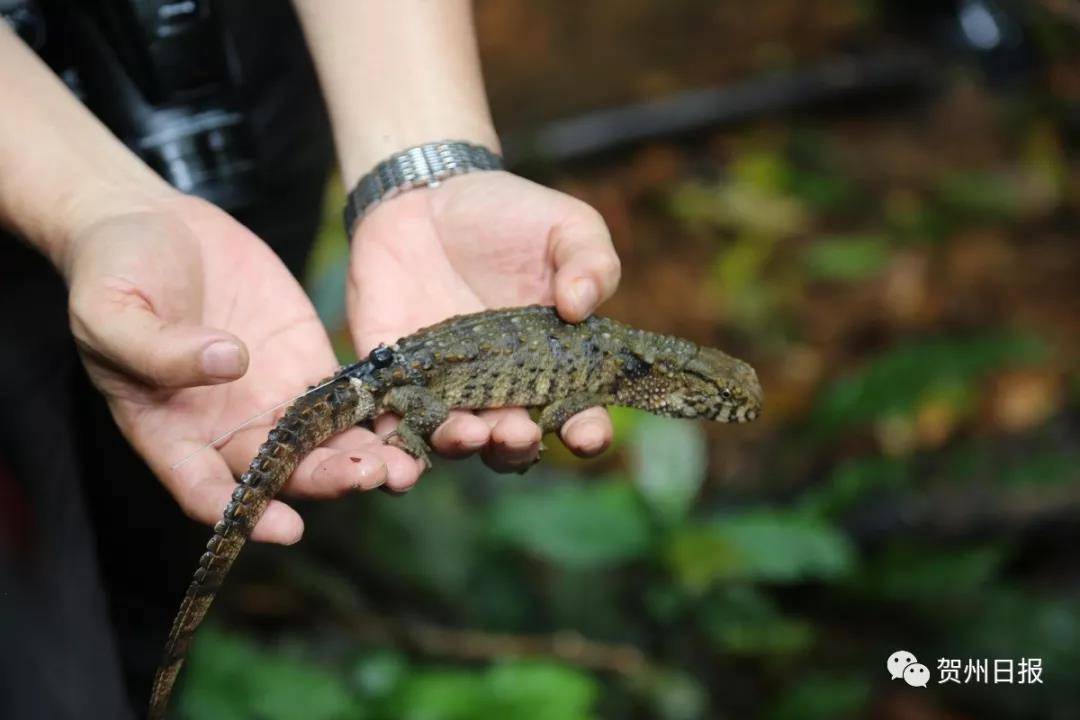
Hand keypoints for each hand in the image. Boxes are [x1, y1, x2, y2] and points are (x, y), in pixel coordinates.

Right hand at [65, 194, 416, 543]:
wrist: (150, 225)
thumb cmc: (112, 274)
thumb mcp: (113, 312)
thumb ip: (160, 349)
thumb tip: (229, 363)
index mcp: (170, 433)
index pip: (207, 491)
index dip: (247, 515)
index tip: (288, 527)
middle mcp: (227, 428)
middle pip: (282, 473)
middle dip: (325, 481)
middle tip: (367, 477)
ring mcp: (272, 398)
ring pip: (323, 443)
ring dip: (364, 457)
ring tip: (403, 464)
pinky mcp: (306, 363)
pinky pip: (348, 396)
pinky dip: (379, 409)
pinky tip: (413, 414)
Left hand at [348, 170, 620, 479]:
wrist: (427, 196)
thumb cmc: (509, 214)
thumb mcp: (566, 227)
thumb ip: (591, 262)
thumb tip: (583, 305)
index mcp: (553, 367)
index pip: (576, 414)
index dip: (586, 430)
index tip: (587, 432)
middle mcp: (501, 391)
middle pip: (513, 442)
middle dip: (517, 446)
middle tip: (518, 432)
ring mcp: (446, 390)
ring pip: (454, 441)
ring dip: (461, 447)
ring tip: (468, 433)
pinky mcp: (394, 380)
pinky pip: (393, 424)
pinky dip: (396, 450)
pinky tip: (399, 461)